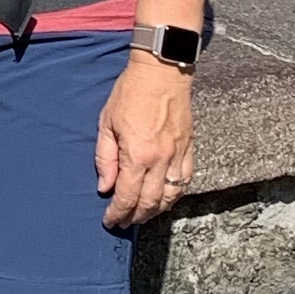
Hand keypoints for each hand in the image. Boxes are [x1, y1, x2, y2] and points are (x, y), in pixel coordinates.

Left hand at [95, 51, 194, 227]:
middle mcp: (161, 160)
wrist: (162, 71)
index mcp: (137, 154)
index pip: (127, 196)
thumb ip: (105, 158)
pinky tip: (165, 199)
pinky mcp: (189, 149)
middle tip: (125, 222)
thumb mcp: (107, 123)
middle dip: (136, 217)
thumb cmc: (130, 93)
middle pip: (150, 203)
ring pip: (170, 197)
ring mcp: (178, 155)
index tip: (110, 221)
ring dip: (156, 211)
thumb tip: (105, 187)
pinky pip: (185, 181)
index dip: (118, 213)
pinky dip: (175, 195)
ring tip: (143, 214)